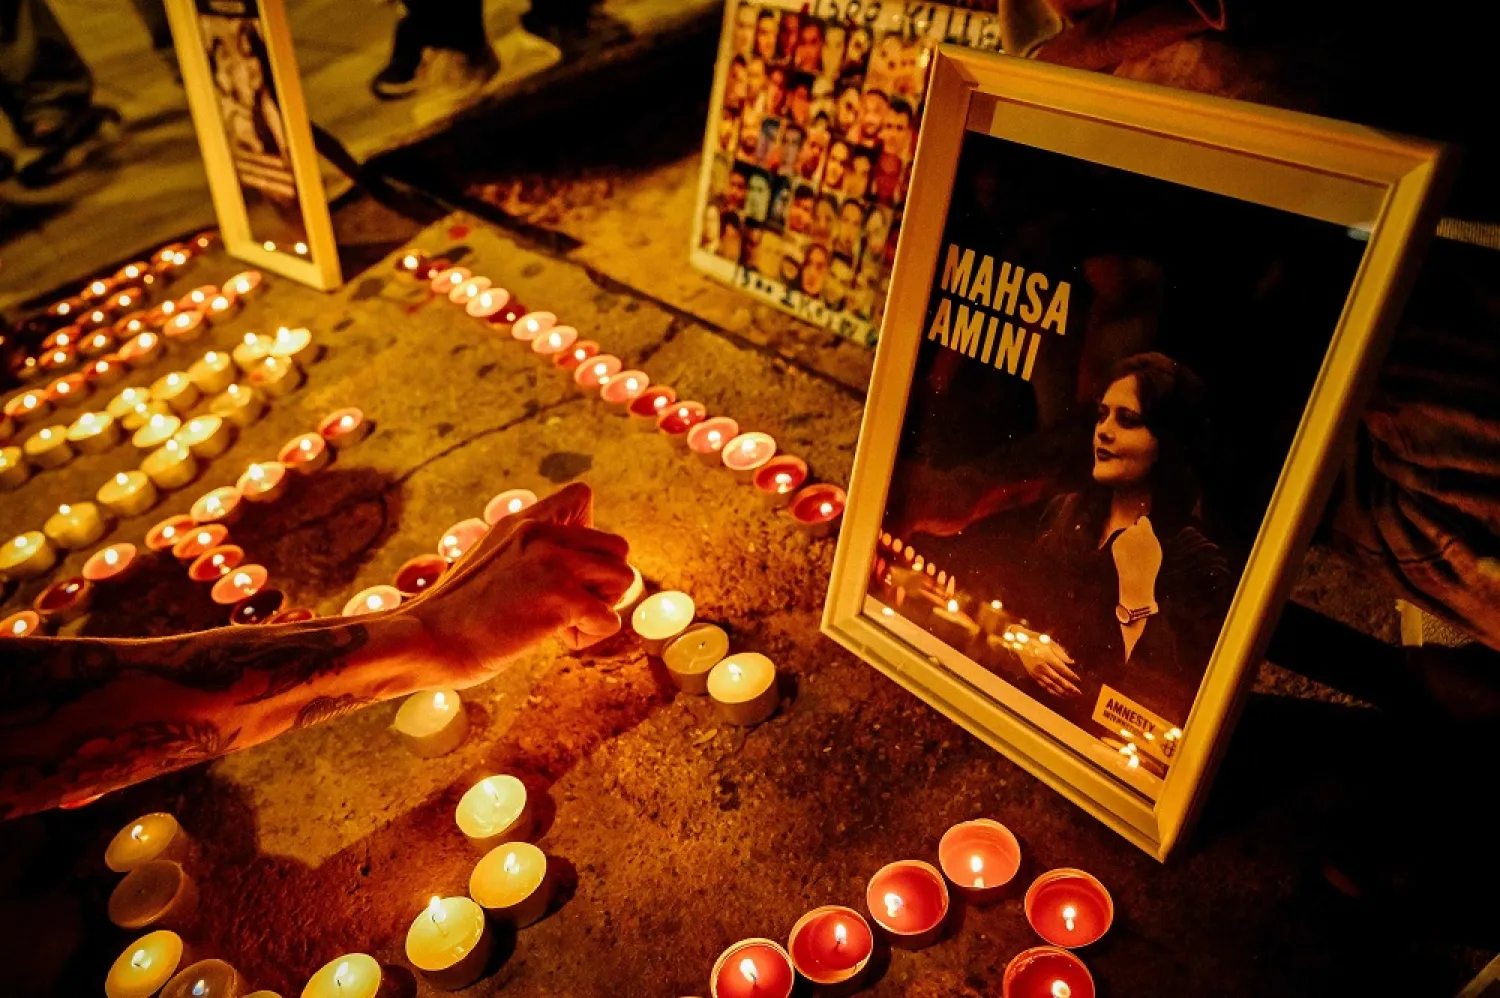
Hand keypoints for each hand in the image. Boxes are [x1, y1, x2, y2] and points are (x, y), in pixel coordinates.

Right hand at [408, 483, 633, 687]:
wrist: (424, 640)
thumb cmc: (453, 616)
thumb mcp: (489, 562)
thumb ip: (526, 553)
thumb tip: (568, 569)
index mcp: (522, 523)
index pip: (581, 496)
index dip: (589, 536)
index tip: (566, 569)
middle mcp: (541, 534)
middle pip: (617, 547)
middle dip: (602, 582)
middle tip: (567, 607)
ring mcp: (553, 563)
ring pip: (624, 579)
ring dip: (601, 608)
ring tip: (563, 624)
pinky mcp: (560, 598)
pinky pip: (610, 619)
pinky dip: (589, 636)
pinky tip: (555, 639)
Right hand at [1011, 628, 1080, 698]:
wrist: (1019, 643)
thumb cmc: (1036, 640)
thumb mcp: (1050, 643)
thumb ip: (1061, 653)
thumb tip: (1072, 662)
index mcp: (1047, 657)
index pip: (1062, 669)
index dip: (1071, 675)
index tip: (1079, 680)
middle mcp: (1042, 667)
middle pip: (1057, 679)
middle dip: (1069, 687)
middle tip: (1078, 692)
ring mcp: (1037, 673)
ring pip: (1051, 685)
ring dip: (1062, 691)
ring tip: (1071, 696)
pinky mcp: (1033, 676)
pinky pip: (1044, 685)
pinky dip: (1052, 691)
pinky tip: (1059, 694)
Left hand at [1112, 515, 1162, 609]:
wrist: (1136, 578)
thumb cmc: (1149, 565)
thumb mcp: (1154, 549)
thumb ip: (1149, 536)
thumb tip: (1144, 527)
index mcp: (1145, 532)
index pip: (1143, 520)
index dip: (1143, 526)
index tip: (1144, 530)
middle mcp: (1132, 531)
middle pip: (1133, 528)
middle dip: (1135, 535)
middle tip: (1139, 549)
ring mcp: (1122, 537)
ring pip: (1126, 536)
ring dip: (1129, 542)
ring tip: (1133, 556)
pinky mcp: (1115, 544)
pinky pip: (1120, 542)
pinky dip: (1123, 548)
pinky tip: (1126, 557)